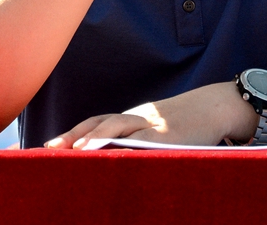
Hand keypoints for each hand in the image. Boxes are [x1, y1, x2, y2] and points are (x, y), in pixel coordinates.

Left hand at [43, 82, 256, 148]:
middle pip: (100, 122)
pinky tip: (115, 152)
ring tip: (77, 149)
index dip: (74, 132)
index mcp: (133, 118)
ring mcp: (153, 125)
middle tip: (51, 148)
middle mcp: (138, 118)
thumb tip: (114, 159)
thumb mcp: (158, 130)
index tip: (50, 145)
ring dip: (96, 136)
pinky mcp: (169, 135)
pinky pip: (144, 140)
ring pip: (118, 126)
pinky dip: (127, 144)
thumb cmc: (188, 124)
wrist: (216, 106)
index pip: (97, 122)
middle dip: (74, 135)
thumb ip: (137, 140)